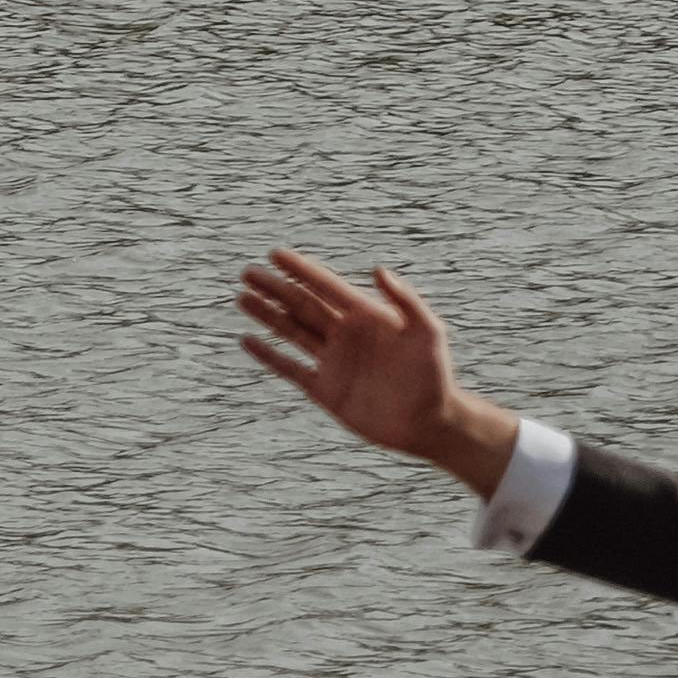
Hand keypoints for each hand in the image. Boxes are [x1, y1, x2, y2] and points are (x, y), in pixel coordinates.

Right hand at [236, 248, 518, 495]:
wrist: (429, 422)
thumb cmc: (434, 375)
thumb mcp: (428, 332)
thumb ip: (406, 301)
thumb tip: (378, 269)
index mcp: (366, 316)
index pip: (327, 286)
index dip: (302, 270)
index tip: (276, 254)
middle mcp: (346, 334)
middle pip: (303, 305)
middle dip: (275, 288)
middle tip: (247, 272)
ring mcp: (334, 361)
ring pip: (292, 331)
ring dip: (268, 315)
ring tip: (243, 298)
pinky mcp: (326, 390)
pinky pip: (291, 369)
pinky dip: (270, 356)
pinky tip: (249, 341)